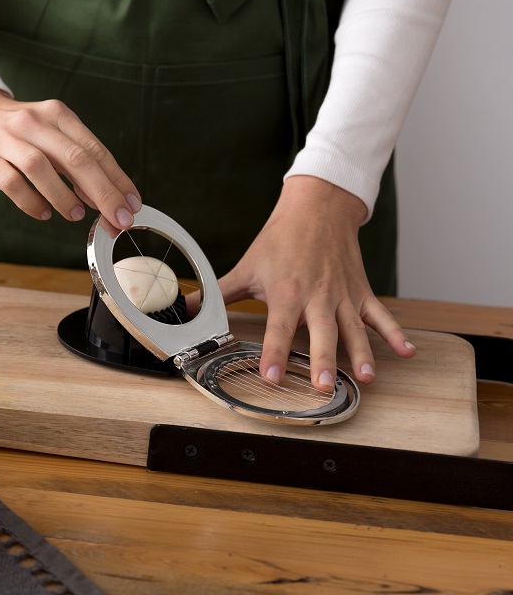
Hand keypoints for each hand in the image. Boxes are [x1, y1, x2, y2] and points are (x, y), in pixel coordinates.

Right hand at [0, 88, 141, 227]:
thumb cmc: (17, 130)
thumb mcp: (50, 133)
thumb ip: (76, 160)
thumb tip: (103, 196)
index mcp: (57, 114)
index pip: (95, 149)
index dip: (117, 180)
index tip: (132, 205)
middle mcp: (34, 122)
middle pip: (76, 158)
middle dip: (102, 193)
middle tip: (117, 220)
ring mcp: (7, 139)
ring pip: (41, 168)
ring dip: (64, 196)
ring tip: (76, 215)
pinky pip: (12, 182)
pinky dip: (31, 202)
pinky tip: (43, 213)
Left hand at [187, 175, 415, 389]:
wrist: (317, 208)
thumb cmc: (280, 240)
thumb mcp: (246, 267)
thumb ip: (218, 293)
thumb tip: (187, 309)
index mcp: (286, 291)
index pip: (277, 328)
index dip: (273, 353)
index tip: (272, 376)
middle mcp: (317, 296)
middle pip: (321, 332)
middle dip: (325, 359)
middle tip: (326, 386)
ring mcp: (342, 295)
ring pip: (354, 328)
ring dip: (363, 353)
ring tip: (368, 378)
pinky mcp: (361, 291)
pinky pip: (380, 314)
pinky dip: (395, 333)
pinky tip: (407, 352)